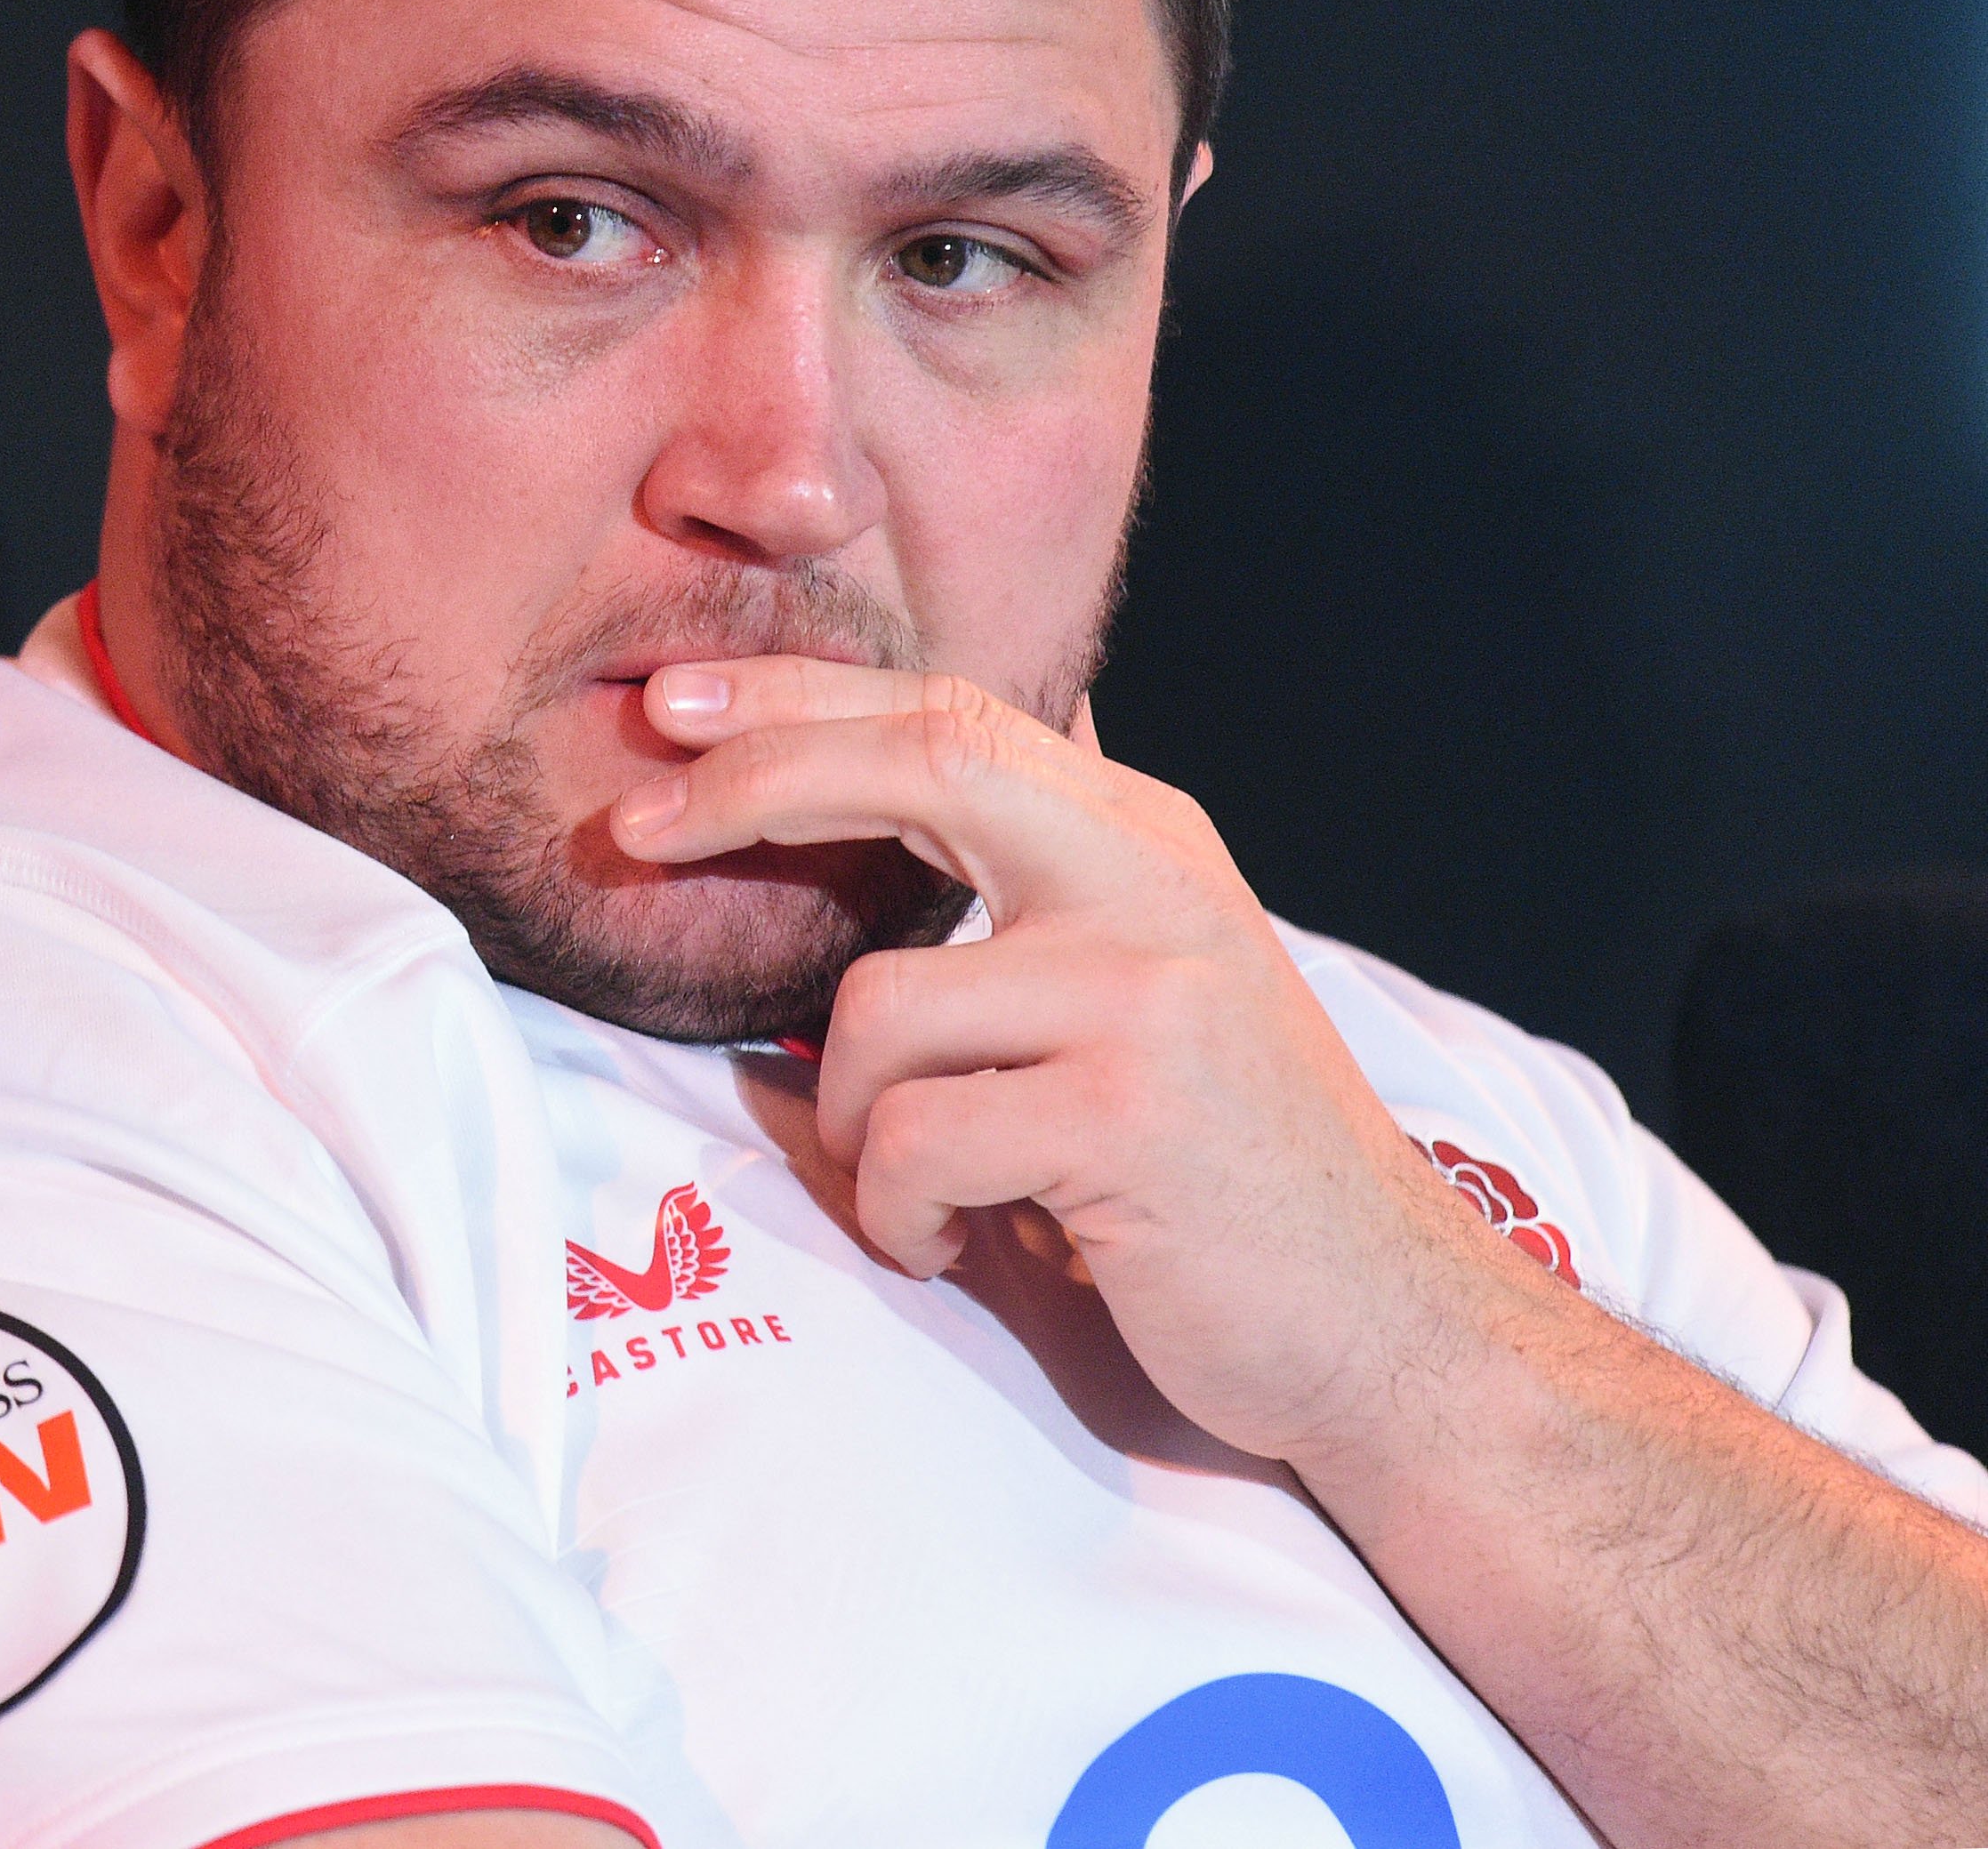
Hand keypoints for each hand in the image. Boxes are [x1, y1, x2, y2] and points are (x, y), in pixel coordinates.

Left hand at [608, 658, 1544, 1470]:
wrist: (1391, 1329)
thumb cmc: (1233, 1170)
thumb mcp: (1156, 979)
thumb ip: (1059, 868)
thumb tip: (979, 732)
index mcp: (1148, 842)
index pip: (953, 714)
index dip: (800, 698)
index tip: (675, 706)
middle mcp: (1155, 888)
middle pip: (921, 759)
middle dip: (753, 781)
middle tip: (636, 829)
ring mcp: (1145, 996)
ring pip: (875, 1005)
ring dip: (846, 1119)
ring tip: (913, 1188)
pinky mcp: (1123, 1119)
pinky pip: (910, 1141)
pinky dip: (897, 1212)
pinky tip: (952, 1244)